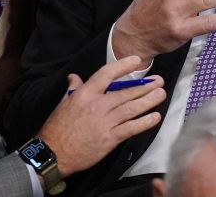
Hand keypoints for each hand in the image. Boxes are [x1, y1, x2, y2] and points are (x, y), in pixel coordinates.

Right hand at [38, 56, 165, 176]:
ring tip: (161, 94)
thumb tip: (75, 77)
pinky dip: (145, 122)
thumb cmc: (57, 128)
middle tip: (159, 81)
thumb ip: (73, 88)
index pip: (107, 74)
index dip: (123, 66)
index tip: (136, 60)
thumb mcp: (63, 103)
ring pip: (132, 108)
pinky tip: (155, 117)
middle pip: (126, 92)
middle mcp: (97, 105)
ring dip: (149, 100)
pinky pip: (131, 128)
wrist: (54, 154)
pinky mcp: (110, 139)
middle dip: (145, 86)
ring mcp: (105, 122)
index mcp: (85, 94)